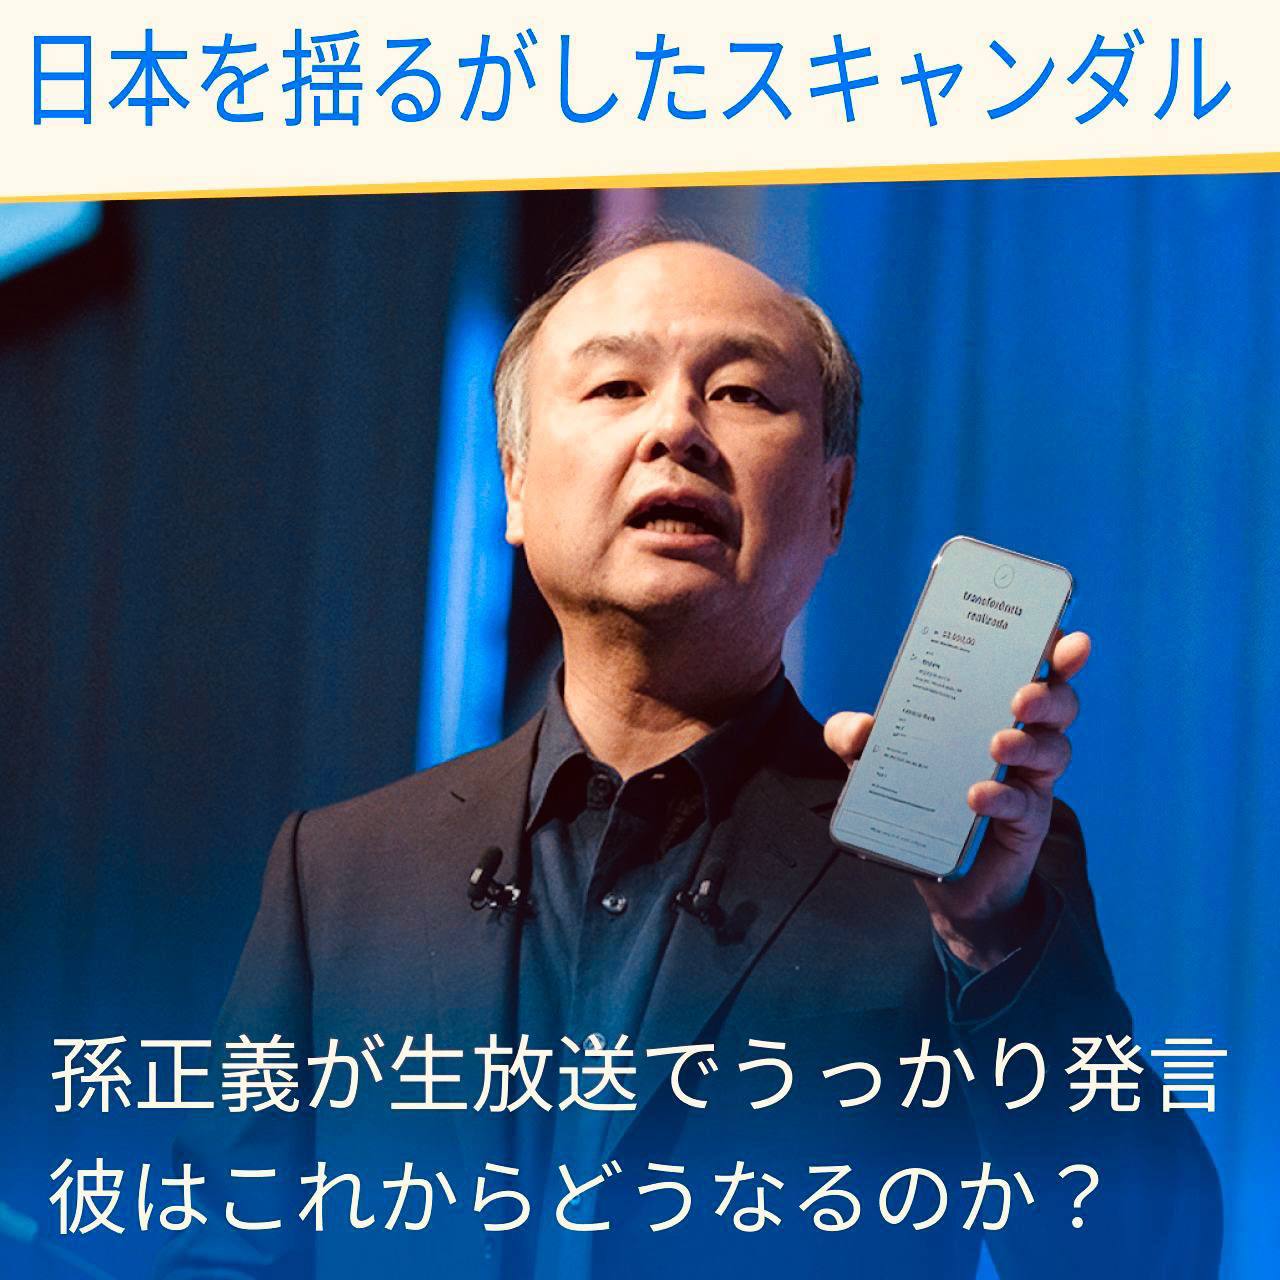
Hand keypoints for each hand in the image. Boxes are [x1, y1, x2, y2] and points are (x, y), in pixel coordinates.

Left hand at [824, 630, 1089, 970]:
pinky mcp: (1025, 823)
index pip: (1033, 670)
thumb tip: (859, 728)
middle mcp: (1022, 737)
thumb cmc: (916, 794)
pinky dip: (1003, 798)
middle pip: (1058, 704)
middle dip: (1049, 693)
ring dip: (1029, 743)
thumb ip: (852, 736)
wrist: (940, 874)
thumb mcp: (873, 759)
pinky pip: (1024, 806)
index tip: (1064, 632)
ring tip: (998, 743)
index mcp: (992, 708)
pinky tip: (977, 796)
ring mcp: (1028, 781)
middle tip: (1022, 696)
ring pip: (1054, 751)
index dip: (1054, 650)